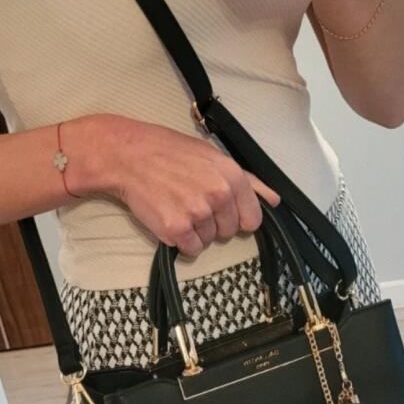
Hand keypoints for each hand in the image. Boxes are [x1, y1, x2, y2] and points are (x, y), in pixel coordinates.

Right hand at [66, 113, 280, 256]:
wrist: (128, 155)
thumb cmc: (170, 153)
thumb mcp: (214, 157)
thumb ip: (249, 181)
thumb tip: (275, 200)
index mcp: (231, 176)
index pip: (252, 219)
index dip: (236, 217)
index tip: (220, 209)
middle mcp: (218, 194)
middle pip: (229, 232)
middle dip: (214, 223)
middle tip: (191, 201)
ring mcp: (197, 213)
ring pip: (209, 241)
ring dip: (195, 230)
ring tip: (177, 205)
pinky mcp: (176, 229)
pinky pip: (191, 250)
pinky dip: (181, 241)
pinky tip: (169, 218)